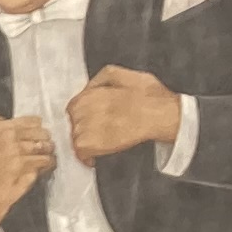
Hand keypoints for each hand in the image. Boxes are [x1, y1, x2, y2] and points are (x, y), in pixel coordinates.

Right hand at [0, 111, 55, 231]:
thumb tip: (2, 117)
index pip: (33, 120)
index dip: (36, 129)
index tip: (35, 135)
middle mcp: (10, 140)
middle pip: (43, 133)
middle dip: (43, 141)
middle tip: (41, 148)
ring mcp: (20, 155)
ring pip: (47, 148)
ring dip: (47, 153)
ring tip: (42, 158)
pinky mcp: (28, 170)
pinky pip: (47, 162)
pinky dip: (47, 166)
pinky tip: (41, 168)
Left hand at [65, 62, 181, 160]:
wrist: (158, 115)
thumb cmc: (146, 95)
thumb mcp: (121, 74)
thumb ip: (99, 79)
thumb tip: (88, 88)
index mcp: (89, 95)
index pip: (74, 106)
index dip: (84, 115)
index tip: (92, 120)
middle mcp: (83, 110)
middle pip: (73, 122)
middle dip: (83, 127)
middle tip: (97, 133)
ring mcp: (85, 128)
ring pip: (75, 138)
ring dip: (85, 142)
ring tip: (99, 143)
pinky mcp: (91, 145)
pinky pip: (80, 153)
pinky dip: (86, 157)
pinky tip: (94, 157)